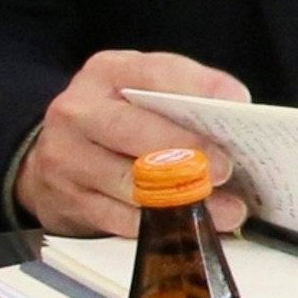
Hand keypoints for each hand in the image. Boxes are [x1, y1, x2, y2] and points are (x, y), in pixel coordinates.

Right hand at [20, 52, 252, 241]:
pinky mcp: (68, 200)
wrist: (60, 156)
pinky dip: (162, 224)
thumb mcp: (143, 93)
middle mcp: (78, 111)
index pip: (156, 72)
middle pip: (133, 131)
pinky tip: (194, 225)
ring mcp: (66, 158)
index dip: (199, 86)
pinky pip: (120, 218)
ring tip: (228, 209)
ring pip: (128, 182)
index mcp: (107, 72)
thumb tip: (236, 117)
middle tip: (226, 169)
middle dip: (185, 151)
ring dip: (183, 199)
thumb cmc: (120, 119)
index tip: (237, 102)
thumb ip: (182, 98)